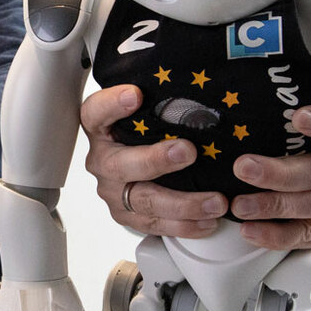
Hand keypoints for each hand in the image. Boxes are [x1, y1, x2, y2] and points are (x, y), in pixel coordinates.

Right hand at [81, 84, 226, 237]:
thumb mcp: (144, 113)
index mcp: (100, 128)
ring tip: (214, 201)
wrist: (133, 166)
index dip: (112, 104)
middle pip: (123, 165)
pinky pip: (154, 224)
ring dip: (183, 203)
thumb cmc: (143, 133)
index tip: (135, 95)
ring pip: (144, 201)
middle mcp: (102, 160)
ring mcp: (113, 191)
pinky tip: (208, 221)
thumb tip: (204, 85)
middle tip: (188, 152)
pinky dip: (184, 226)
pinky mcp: (126, 215)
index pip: (96, 112)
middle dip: (157, 160)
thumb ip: (159, 101)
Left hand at [227, 103, 310, 250]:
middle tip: (243, 168)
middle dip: (281, 172)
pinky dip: (278, 235)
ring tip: (241, 205)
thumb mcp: (298, 122)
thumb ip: (283, 115)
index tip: (299, 118)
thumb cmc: (301, 141)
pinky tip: (251, 230)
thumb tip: (234, 104)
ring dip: (276, 206)